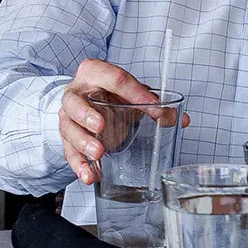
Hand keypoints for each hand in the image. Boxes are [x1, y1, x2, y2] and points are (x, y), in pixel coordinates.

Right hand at [56, 59, 175, 182]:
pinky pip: (69, 152)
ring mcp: (67, 116)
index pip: (114, 79)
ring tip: (99, 154)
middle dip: (86, 115)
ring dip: (83, 142)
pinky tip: (91, 175)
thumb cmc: (109, 93)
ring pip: (68, 128)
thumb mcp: (131, 94)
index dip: (135, 92)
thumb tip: (181, 118)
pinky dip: (79, 165)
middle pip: (75, 102)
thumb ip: (155, 104)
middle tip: (101, 126)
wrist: (87, 99)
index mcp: (95, 72)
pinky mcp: (66, 137)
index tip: (154, 108)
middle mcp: (76, 92)